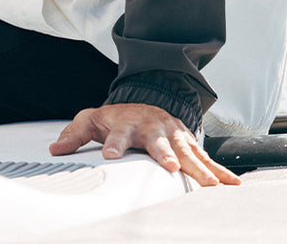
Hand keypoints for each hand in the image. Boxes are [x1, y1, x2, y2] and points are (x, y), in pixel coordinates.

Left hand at [48, 103, 239, 186]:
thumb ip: (75, 134)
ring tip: (210, 184)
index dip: (113, 145)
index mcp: (127, 124)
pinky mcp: (188, 143)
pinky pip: (206, 158)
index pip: (117, 135)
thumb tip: (55, 149)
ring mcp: (174, 135)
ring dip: (198, 167)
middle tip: (170, 166)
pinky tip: (231, 184)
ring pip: (187, 151)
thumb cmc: (118, 118)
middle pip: (158, 142)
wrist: (146, 102)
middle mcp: (153, 128)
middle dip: (164, 154)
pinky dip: (220, 171)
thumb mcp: (92, 120)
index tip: (109, 156)